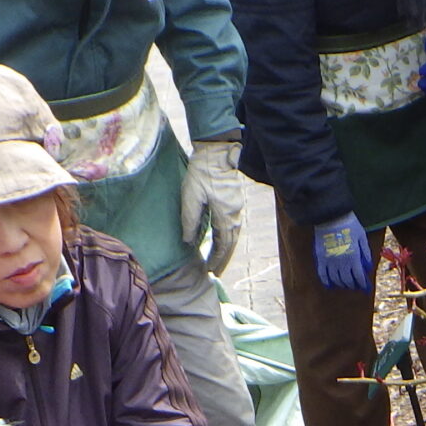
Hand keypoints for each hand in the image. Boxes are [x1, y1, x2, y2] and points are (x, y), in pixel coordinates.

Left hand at [180, 134, 244, 274]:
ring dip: (227, 250)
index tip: (210, 270)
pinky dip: (228, 239)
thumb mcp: (191, 197)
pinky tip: (222, 242)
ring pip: (234, 236)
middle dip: (223, 259)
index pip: (222, 245)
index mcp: (224, 216)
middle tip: (217, 272)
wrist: (217, 152)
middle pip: (231, 244)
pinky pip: (233, 227)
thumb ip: (190, 221)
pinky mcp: (235, 203)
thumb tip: (188, 242)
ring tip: (219, 261)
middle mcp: (234, 215)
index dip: (216, 259)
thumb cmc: (202, 173)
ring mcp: (237, 209)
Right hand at [313, 212, 375, 291]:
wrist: (331, 215)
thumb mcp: (361, 236)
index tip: (364, 286)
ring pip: (336, 279)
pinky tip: (329, 284)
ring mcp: (330, 260)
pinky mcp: (321, 257)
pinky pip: (322, 274)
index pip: (358, 276)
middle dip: (352, 284)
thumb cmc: (349, 224)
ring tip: (344, 284)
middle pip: (347, 280)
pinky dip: (326, 281)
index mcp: (353, 257)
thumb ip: (365, 251)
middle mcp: (342, 262)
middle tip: (355, 285)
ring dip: (341, 283)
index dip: (362, 283)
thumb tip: (368, 264)